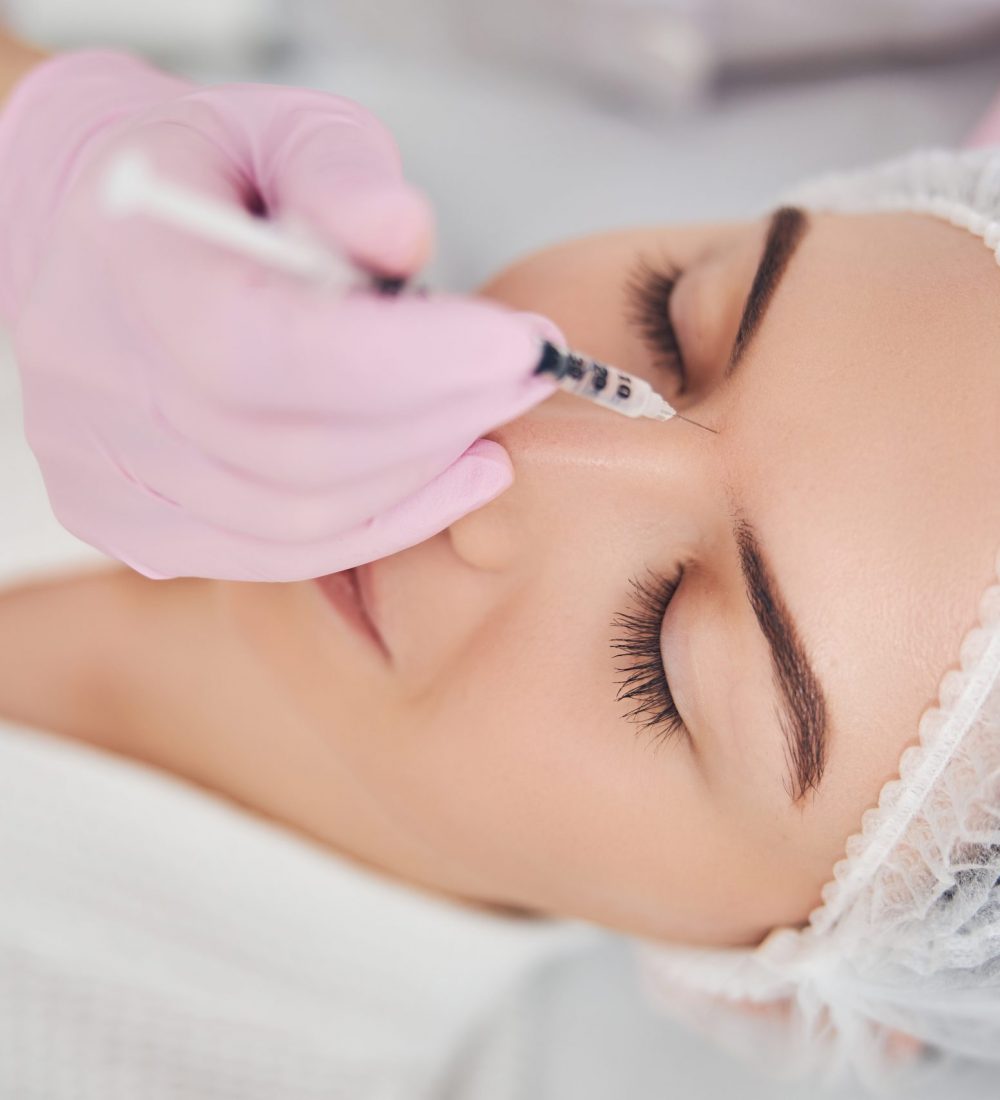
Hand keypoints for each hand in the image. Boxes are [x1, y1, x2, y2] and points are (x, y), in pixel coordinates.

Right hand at [0, 51, 557, 580]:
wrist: (98, 238)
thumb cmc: (207, 178)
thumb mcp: (280, 132)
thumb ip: (343, 175)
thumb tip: (404, 234)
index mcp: (125, 262)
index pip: (264, 349)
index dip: (406, 363)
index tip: (514, 346)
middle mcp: (95, 380)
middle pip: (297, 452)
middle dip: (443, 417)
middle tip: (525, 375)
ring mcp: (106, 468)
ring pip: (298, 519)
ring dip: (423, 475)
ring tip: (490, 420)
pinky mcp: (136, 523)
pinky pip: (279, 554)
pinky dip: (381, 523)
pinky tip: (447, 477)